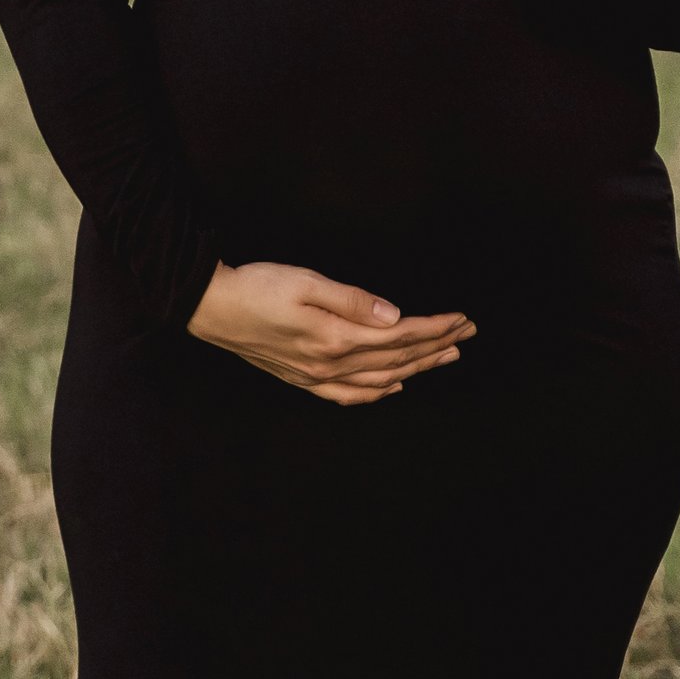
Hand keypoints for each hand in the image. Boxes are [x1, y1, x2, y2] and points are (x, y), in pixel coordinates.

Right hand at [187, 259, 472, 406]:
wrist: (212, 308)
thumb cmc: (257, 287)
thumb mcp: (306, 282)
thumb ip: (352, 300)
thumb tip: (394, 315)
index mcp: (335, 338)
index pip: (399, 335)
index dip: (435, 328)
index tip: (462, 319)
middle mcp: (330, 365)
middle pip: (396, 359)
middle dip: (436, 346)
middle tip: (467, 335)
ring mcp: (317, 377)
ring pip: (380, 379)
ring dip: (417, 368)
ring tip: (444, 357)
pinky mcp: (303, 379)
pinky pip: (350, 396)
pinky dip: (378, 393)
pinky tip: (394, 386)